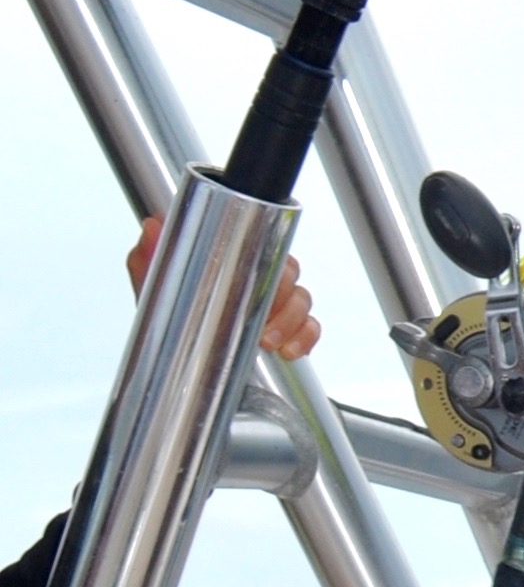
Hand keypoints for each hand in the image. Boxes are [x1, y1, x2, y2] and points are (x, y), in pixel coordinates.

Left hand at [125, 216, 319, 357]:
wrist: (177, 361)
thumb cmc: (169, 319)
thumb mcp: (152, 286)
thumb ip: (148, 257)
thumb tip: (154, 225)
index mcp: (234, 262)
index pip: (265, 246)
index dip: (268, 260)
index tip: (253, 280)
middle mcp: (258, 279)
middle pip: (289, 273)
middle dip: (280, 297)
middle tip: (260, 319)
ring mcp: (276, 305)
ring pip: (303, 300)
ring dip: (291, 321)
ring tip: (268, 341)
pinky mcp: (289, 331)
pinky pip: (312, 328)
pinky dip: (306, 338)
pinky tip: (290, 351)